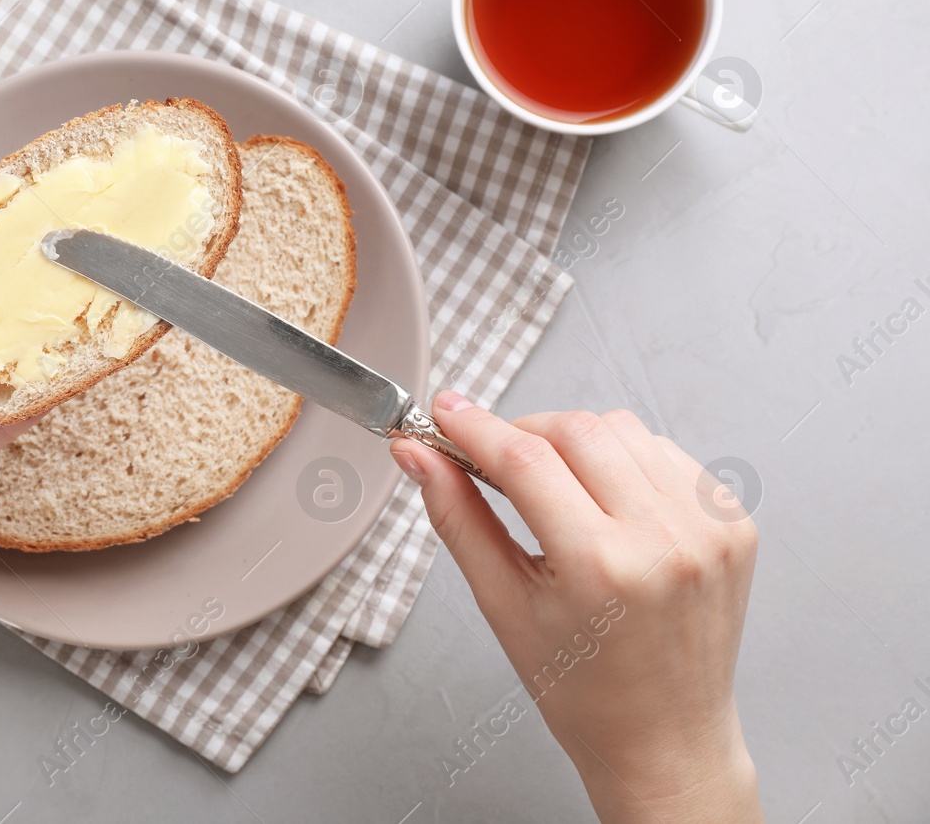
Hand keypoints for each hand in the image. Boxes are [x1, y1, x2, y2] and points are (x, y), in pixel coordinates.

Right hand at [391, 393, 760, 822]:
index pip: (525, 459)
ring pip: (623, 429)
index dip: (476, 428)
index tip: (445, 414)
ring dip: (574, 441)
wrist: (665, 739)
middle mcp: (665, 539)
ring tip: (552, 488)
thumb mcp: (502, 604)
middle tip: (489, 455)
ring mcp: (709, 528)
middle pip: (576, 429)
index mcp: (603, 566)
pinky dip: (624, 459)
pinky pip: (665, 453)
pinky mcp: (733, 523)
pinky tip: (604, 500)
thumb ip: (456, 517)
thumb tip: (418, 455)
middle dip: (521, 431)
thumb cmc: (583, 689)